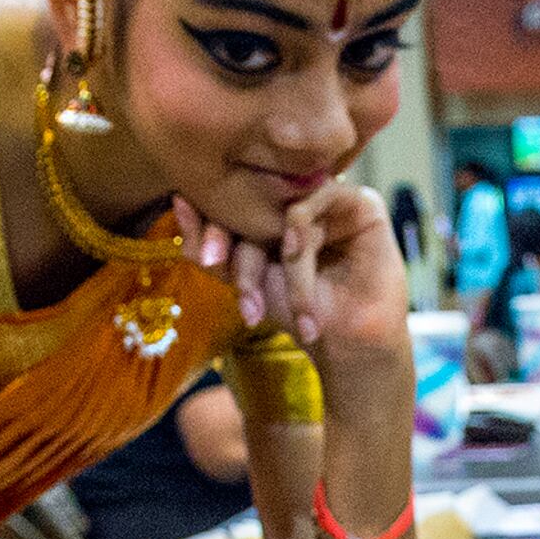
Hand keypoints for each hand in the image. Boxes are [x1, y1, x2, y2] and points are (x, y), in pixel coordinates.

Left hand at [178, 183, 410, 381]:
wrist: (344, 340)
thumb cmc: (296, 313)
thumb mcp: (243, 283)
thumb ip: (207, 249)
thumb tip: (177, 199)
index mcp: (270, 212)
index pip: (235, 204)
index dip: (214, 227)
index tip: (211, 260)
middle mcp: (300, 199)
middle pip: (258, 203)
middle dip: (241, 250)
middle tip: (237, 288)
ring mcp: (330, 198)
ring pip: (286, 207)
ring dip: (277, 256)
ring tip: (282, 300)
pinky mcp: (361, 203)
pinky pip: (318, 201)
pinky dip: (302, 230)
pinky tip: (297, 255)